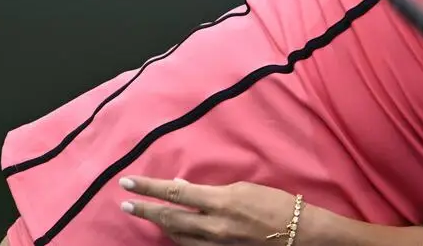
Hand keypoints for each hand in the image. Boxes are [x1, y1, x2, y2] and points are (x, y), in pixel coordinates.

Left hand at [120, 176, 316, 244]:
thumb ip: (210, 189)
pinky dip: (178, 236)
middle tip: (126, 203)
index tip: (128, 182)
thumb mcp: (244, 188)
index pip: (174, 193)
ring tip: (147, 214)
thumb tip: (183, 187)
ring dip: (160, 224)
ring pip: (176, 235)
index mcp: (219, 202)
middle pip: (168, 218)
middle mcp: (212, 225)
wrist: (297, 233)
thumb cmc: (275, 204)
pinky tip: (172, 231)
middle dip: (144, 210)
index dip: (148, 188)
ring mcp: (214, 244)